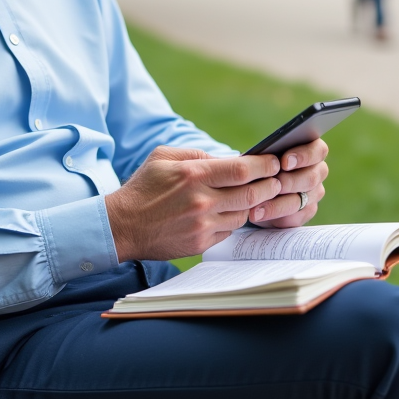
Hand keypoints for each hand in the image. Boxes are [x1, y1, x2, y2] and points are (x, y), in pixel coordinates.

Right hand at [104, 147, 281, 261]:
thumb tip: (227, 158)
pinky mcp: (200, 243)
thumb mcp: (163, 157)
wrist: (122, 225)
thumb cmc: (143, 187)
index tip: (274, 161)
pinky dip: (233, 221)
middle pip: (252, 193)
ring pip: (244, 214)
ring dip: (254, 204)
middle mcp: (201, 201)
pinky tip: (229, 212)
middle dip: (270, 185)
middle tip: (276, 179)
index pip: (242, 169)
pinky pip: (229, 231)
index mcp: (193, 175)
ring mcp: (202, 225)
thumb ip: (196, 154)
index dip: (264, 165)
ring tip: (256, 195)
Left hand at [252, 137, 328, 228]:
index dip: (303, 156)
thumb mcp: (264, 155)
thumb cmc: (263, 163)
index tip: (284, 162)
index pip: (318, 150)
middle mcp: (318, 171)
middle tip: (272, 185)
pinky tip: (260, 215)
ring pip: (302, 199)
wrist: (256, 184)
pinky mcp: (307, 211)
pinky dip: (277, 216)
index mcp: (313, 151)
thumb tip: (267, 160)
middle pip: (312, 178)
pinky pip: (296, 216)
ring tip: (257, 205)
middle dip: (290, 182)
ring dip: (278, 203)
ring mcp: (315, 193)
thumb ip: (270, 155)